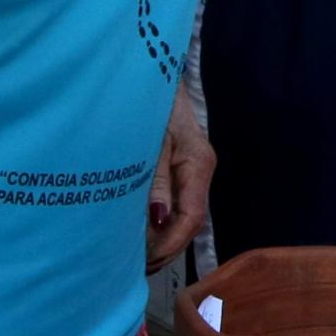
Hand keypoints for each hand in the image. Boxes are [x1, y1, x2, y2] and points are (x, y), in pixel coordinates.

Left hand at [148, 85, 213, 268]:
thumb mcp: (149, 140)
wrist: (151, 69)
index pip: (192, 218)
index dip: (169, 244)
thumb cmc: (150, 102)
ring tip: (134, 256)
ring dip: (161, 238)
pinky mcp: (180, 167)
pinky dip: (158, 222)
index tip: (144, 261)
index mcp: (198, 163)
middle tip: (135, 267)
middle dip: (165, 249)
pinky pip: (175, 202)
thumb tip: (159, 221)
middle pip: (189, 222)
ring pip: (183, 214)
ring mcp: (192, 169)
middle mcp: (201, 170)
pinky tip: (139, 231)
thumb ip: (154, 180)